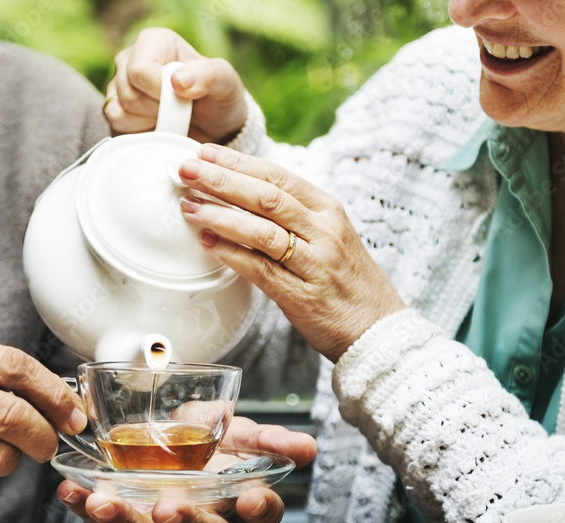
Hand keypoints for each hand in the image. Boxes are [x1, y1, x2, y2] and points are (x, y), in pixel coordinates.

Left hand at [56, 417, 315, 522]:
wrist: (162, 464)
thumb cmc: (205, 453)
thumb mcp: (233, 436)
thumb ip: (262, 438)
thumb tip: (303, 445)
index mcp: (240, 504)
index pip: (262, 515)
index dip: (260, 509)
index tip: (251, 496)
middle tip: (167, 507)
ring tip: (102, 501)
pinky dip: (85, 511)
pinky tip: (70, 491)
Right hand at [105, 28, 247, 143]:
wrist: (213, 129)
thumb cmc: (218, 98)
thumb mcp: (225, 82)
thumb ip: (208, 75)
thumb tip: (177, 82)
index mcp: (154, 41)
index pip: (141, 70)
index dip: (160, 93)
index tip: (183, 98)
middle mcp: (130, 59)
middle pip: (129, 94)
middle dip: (158, 110)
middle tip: (179, 109)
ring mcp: (118, 85)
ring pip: (120, 111)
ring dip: (149, 122)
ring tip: (170, 116)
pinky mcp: (113, 110)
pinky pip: (115, 125)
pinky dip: (138, 132)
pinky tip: (156, 125)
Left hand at [177, 144, 406, 362]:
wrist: (378, 328)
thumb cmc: (347, 282)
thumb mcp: (329, 236)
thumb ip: (294, 216)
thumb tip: (244, 195)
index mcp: (328, 210)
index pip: (278, 175)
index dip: (238, 162)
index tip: (206, 153)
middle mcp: (323, 231)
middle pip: (266, 197)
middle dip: (222, 180)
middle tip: (187, 170)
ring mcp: (314, 263)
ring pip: (261, 230)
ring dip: (220, 215)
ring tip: (189, 206)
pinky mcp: (301, 295)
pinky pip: (259, 269)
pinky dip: (230, 254)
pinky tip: (207, 243)